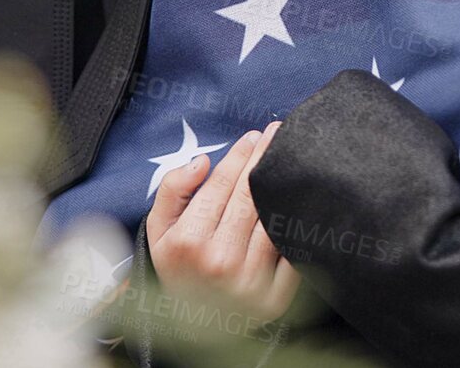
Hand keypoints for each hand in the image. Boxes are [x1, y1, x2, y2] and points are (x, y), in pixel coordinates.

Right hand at [145, 123, 299, 320]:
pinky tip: (301, 200)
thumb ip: (172, 190)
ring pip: (273, 219)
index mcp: (189, 242)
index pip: (222, 185)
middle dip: (264, 159)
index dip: (240, 156)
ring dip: (284, 185)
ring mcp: (250, 283)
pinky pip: (292, 251)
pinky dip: (297, 224)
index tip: (254, 136)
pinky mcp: (275, 299)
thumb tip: (202, 162)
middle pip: (250, 196)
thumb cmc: (178, 268)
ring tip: (290, 159)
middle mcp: (220, 262)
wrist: (194, 325)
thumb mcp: (158, 231)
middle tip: (277, 133)